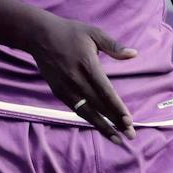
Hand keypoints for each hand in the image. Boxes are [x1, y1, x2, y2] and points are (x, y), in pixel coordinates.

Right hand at [30, 15, 138, 141]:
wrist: (39, 35)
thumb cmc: (70, 32)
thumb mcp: (94, 33)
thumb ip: (114, 46)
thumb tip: (134, 54)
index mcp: (87, 65)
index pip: (106, 92)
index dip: (117, 108)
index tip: (129, 121)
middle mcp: (76, 79)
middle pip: (99, 106)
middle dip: (115, 122)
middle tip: (131, 135)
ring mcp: (65, 87)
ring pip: (86, 112)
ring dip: (102, 127)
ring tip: (116, 139)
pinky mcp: (58, 91)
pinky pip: (76, 108)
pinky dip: (88, 118)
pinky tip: (99, 126)